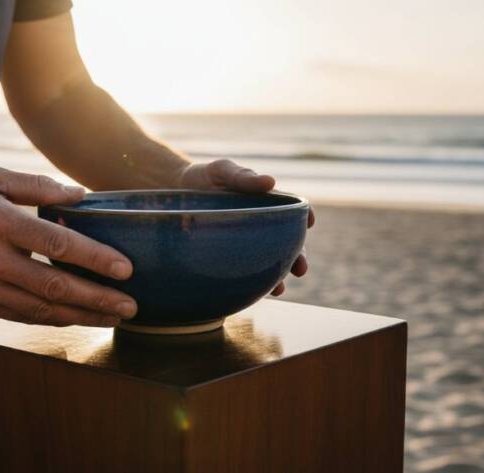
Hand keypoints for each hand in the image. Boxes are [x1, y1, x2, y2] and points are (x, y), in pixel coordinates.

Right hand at [0, 168, 137, 326]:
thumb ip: (38, 186)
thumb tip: (81, 196)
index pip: (56, 244)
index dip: (94, 258)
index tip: (126, 268)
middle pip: (53, 285)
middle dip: (97, 298)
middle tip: (130, 306)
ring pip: (40, 309)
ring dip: (81, 316)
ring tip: (114, 318)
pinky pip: (22, 317)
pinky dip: (53, 319)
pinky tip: (78, 318)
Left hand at [176, 159, 314, 295]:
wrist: (173, 192)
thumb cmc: (205, 177)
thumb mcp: (223, 171)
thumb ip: (243, 177)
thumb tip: (271, 182)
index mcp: (265, 203)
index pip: (292, 211)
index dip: (304, 217)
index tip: (309, 222)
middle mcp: (260, 226)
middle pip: (287, 244)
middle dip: (297, 257)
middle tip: (301, 269)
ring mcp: (245, 244)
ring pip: (267, 263)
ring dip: (276, 278)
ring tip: (278, 290)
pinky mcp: (227, 257)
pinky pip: (242, 273)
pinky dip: (249, 285)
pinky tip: (249, 294)